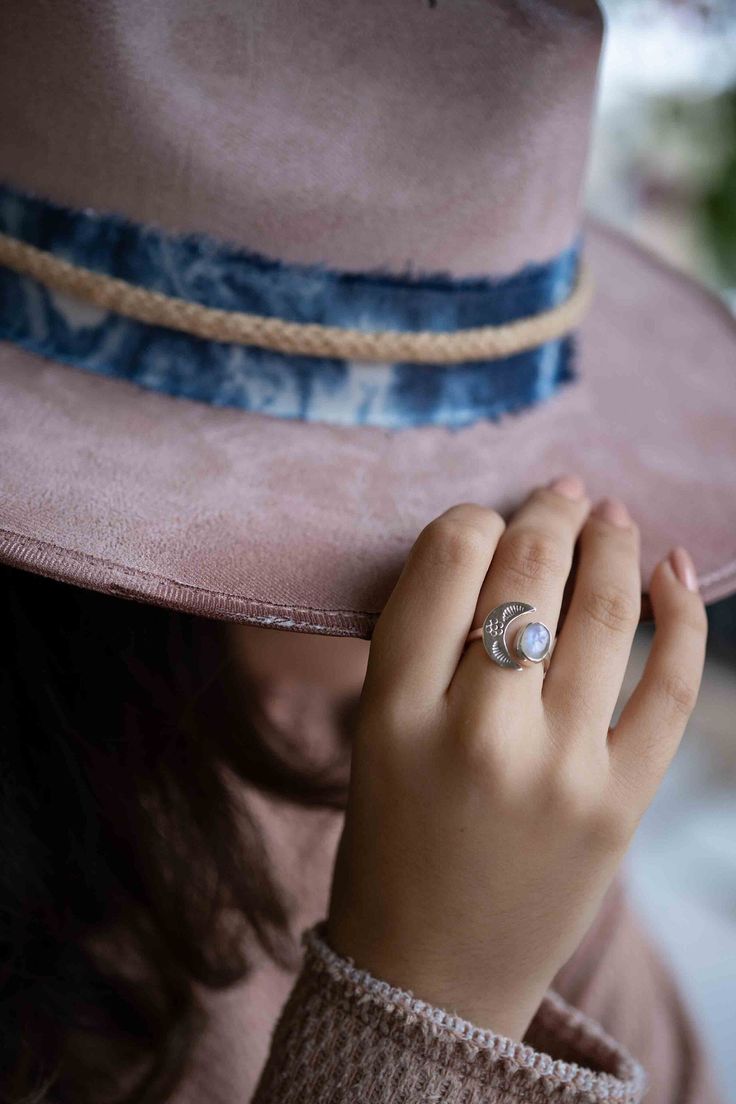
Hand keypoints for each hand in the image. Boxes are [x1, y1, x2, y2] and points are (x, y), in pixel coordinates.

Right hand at [326, 476, 706, 1042]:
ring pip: (606, 614)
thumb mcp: (374, 735)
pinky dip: (682, 615)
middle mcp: (477, 734)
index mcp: (392, 711)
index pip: (447, 561)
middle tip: (560, 495)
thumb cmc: (391, 842)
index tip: (486, 524)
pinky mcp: (620, 805)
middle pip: (529, 575)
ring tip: (612, 517)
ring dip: (614, 545)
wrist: (432, 976)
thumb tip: (498, 549)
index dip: (473, 521)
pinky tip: (672, 569)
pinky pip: (671, 688)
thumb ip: (422, 645)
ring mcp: (559, 772)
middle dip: (548, 516)